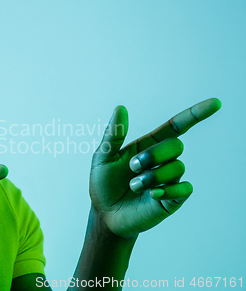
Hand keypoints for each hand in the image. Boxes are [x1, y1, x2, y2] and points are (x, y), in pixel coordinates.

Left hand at [89, 98, 220, 238]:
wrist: (105, 214)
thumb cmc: (103, 184)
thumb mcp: (103, 157)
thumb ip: (113, 134)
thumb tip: (120, 108)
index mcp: (148, 145)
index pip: (176, 126)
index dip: (195, 114)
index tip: (215, 104)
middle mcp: (162, 160)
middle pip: (176, 145)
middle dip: (153, 155)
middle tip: (133, 167)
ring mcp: (169, 179)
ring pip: (178, 167)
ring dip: (152, 176)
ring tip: (135, 186)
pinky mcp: (173, 198)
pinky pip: (184, 188)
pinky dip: (167, 189)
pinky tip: (151, 194)